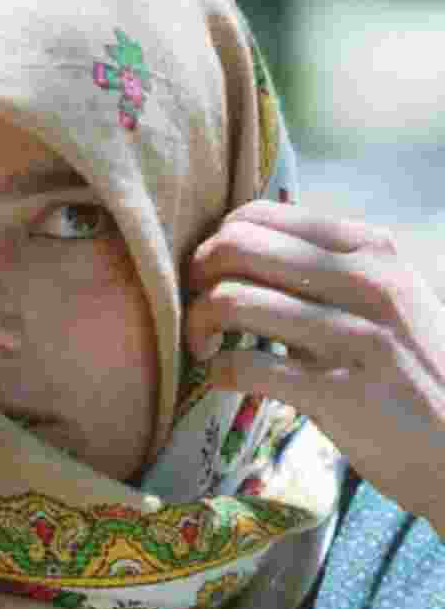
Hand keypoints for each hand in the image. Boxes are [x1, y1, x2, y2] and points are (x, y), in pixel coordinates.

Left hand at [187, 200, 444, 534]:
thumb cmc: (412, 373)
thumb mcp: (386, 302)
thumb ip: (326, 275)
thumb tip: (244, 253)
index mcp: (370, 250)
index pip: (259, 215)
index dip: (215, 243)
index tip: (210, 279)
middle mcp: (364, 282)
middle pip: (236, 248)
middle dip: (196, 279)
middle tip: (198, 314)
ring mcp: (353, 336)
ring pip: (231, 301)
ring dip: (196, 326)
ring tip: (204, 347)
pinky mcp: (337, 392)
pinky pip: (244, 367)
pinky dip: (216, 372)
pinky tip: (220, 380)